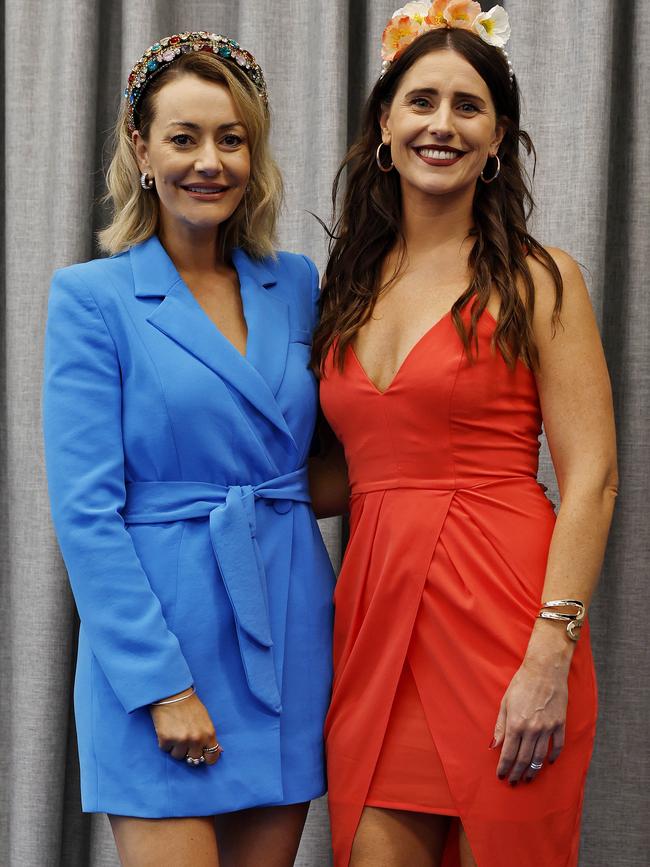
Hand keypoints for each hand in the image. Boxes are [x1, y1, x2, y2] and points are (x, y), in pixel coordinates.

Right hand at [150, 690, 221, 766]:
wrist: (173, 693)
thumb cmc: (190, 706)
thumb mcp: (205, 720)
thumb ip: (210, 737)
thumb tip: (220, 751)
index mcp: (209, 734)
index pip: (212, 758)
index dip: (206, 758)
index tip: (201, 755)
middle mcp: (196, 739)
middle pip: (193, 760)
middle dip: (189, 751)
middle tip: (185, 739)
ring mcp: (181, 740)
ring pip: (178, 756)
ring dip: (175, 748)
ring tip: (175, 733)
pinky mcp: (166, 739)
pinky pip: (165, 749)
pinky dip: (165, 742)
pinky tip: (167, 730)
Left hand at [492, 651, 569, 784]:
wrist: (544, 671)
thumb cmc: (521, 684)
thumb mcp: (505, 703)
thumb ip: (500, 726)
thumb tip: (494, 745)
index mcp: (515, 724)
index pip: (508, 753)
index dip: (504, 767)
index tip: (501, 776)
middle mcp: (532, 730)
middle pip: (523, 759)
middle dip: (517, 773)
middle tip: (514, 782)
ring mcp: (547, 728)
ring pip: (539, 757)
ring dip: (533, 770)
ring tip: (528, 778)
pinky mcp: (560, 724)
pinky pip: (557, 746)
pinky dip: (553, 756)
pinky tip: (548, 762)